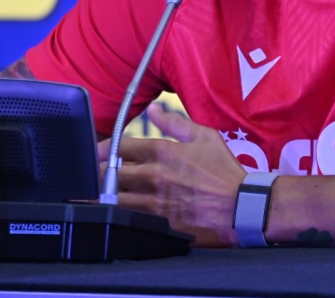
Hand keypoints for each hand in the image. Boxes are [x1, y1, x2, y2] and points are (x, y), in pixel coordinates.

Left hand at [98, 103, 246, 246]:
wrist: (241, 206)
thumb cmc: (225, 170)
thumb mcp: (204, 136)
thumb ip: (174, 122)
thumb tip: (153, 110)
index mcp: (163, 151)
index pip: (120, 146)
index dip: (104, 148)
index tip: (98, 152)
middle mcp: (154, 175)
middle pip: (111, 173)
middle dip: (99, 173)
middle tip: (93, 175)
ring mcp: (155, 201)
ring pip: (115, 198)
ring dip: (102, 196)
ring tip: (94, 195)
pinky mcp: (159, 223)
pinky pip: (129, 219)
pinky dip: (118, 215)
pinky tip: (111, 215)